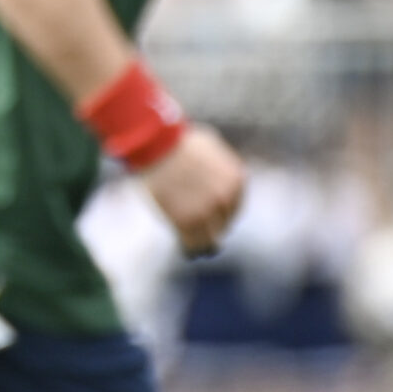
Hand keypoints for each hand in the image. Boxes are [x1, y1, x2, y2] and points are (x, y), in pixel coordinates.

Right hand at [139, 124, 245, 255]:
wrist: (157, 144)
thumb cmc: (178, 140)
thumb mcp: (210, 148)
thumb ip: (218, 166)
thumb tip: (215, 175)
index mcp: (235, 180)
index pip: (234, 206)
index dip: (223, 212)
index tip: (213, 217)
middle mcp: (226, 198)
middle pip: (224, 222)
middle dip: (214, 225)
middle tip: (204, 230)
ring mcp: (206, 211)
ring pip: (211, 238)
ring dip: (205, 241)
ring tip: (198, 246)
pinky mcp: (186, 221)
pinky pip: (193, 243)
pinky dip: (191, 248)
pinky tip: (189, 250)